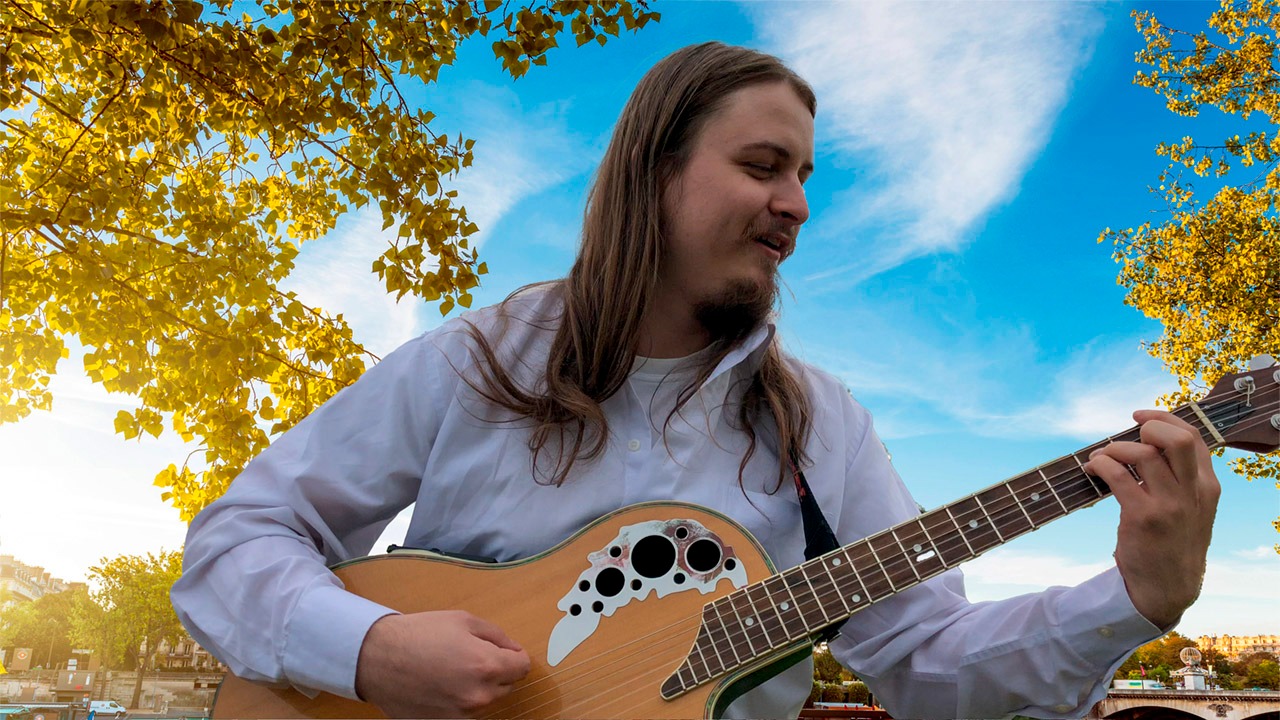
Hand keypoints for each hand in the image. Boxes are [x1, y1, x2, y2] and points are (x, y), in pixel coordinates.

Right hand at [355, 610, 530, 717]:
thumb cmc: (418, 636)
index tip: (504, 651)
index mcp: (487, 666)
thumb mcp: (463, 620)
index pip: (522, 667)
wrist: (378, 659)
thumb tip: (513, 649)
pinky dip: (459, 700)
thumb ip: (496, 635)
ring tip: (451, 670)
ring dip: (478, 686)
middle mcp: (478, 695)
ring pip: (486, 700)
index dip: (514, 656)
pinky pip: (465, 712)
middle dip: (496, 670)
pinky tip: (441, 685)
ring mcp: (462, 714)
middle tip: (469, 656)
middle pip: (506, 685)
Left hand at [1084, 410, 1220, 628]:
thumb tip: (1149, 441)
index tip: (1139, 417)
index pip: (1193, 437)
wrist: (1169, 586)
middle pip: (1178, 439)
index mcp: (1207, 486)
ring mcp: (1169, 505)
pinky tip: (1093, 470)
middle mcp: (1192, 492)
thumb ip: (1182, 478)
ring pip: (1143, 454)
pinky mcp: (1143, 517)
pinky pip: (1118, 476)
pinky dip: (1101, 465)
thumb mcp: (1192, 508)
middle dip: (1149, 427)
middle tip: (1127, 439)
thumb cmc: (1174, 541)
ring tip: (1101, 459)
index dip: (1164, 418)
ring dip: (1114, 449)